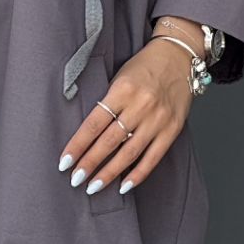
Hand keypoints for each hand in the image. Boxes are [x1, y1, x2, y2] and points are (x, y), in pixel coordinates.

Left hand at [58, 35, 196, 197]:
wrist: (179, 56)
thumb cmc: (144, 67)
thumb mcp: (119, 77)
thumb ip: (106, 103)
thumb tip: (85, 135)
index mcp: (122, 90)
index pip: (93, 124)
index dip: (78, 145)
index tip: (64, 162)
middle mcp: (141, 106)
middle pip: (109, 141)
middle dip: (90, 163)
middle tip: (75, 179)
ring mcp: (158, 119)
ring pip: (129, 153)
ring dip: (110, 173)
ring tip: (93, 186)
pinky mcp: (172, 129)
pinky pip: (153, 157)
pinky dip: (138, 174)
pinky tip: (124, 186)